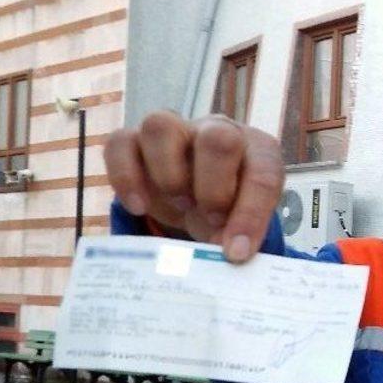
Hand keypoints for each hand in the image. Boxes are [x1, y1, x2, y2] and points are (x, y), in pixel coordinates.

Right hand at [104, 112, 283, 262]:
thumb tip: (229, 256)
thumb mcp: (241, 222)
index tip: (236, 252)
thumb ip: (239, 234)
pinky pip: (119, 142)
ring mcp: (176, 130)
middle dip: (214, 188)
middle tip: (210, 219)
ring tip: (179, 206)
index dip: (250, 215)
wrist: (197, 197)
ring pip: (161, 126)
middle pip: (217, 138)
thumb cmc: (227, 208)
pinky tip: (139, 207)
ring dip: (168, 173)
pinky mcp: (135, 141)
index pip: (263, 174)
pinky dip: (125, 176)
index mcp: (257, 150)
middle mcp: (218, 130)